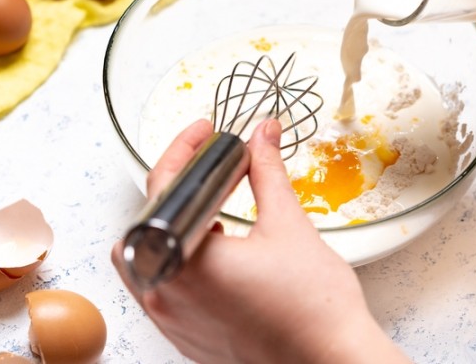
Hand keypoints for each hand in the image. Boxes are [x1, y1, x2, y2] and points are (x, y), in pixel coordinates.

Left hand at [112, 119, 408, 363]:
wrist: (331, 362)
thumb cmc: (314, 309)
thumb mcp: (289, 225)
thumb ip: (267, 172)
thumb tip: (262, 134)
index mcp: (185, 261)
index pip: (163, 187)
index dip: (184, 149)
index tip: (206, 133)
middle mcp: (166, 295)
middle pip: (143, 224)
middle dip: (173, 190)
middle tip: (208, 171)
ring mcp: (172, 322)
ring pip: (149, 258)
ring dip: (175, 227)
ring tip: (216, 210)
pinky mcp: (185, 338)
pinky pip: (164, 289)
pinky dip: (182, 261)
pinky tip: (219, 252)